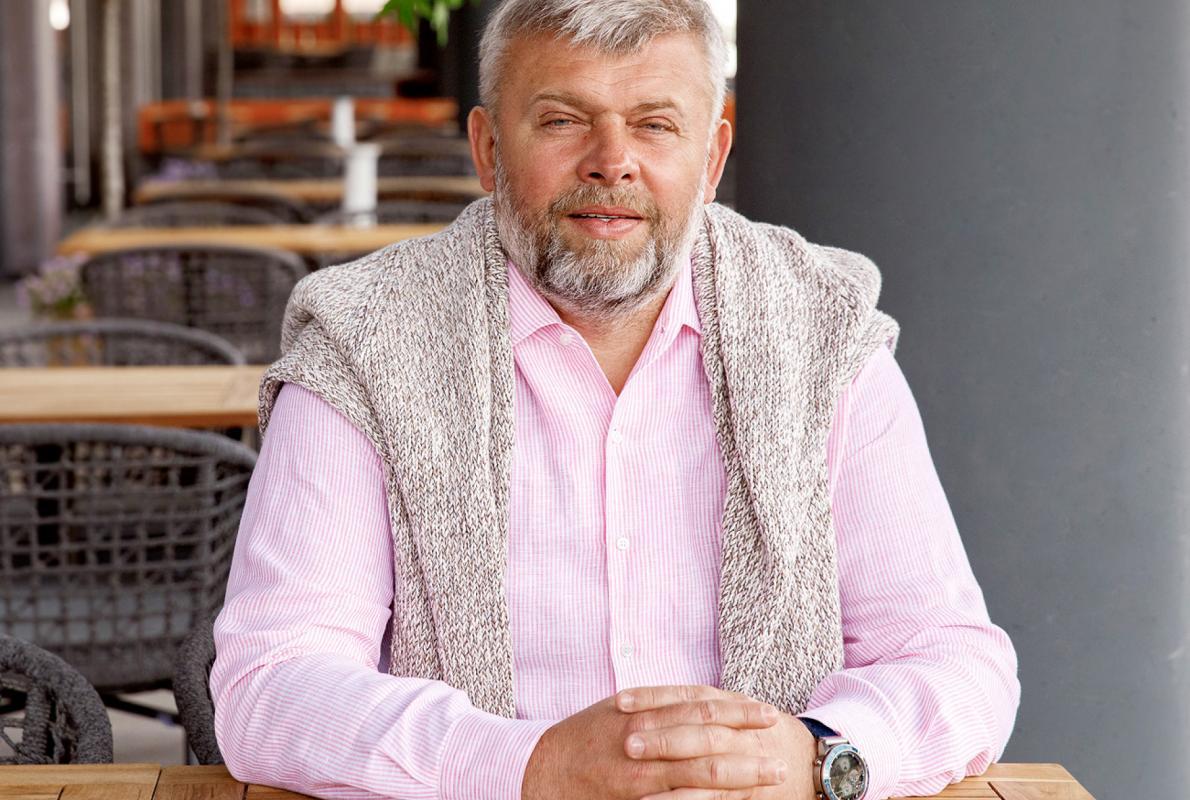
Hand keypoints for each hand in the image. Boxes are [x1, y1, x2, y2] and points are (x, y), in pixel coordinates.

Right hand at [521, 690, 788, 799]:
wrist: (542, 769)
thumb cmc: (586, 735)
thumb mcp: (620, 707)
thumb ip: (660, 702)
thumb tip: (703, 699)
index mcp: (643, 711)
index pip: (702, 707)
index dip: (738, 709)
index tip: (767, 713)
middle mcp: (644, 741)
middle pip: (708, 741)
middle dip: (749, 747)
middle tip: (780, 752)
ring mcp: (640, 777)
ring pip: (701, 775)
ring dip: (741, 778)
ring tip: (770, 779)